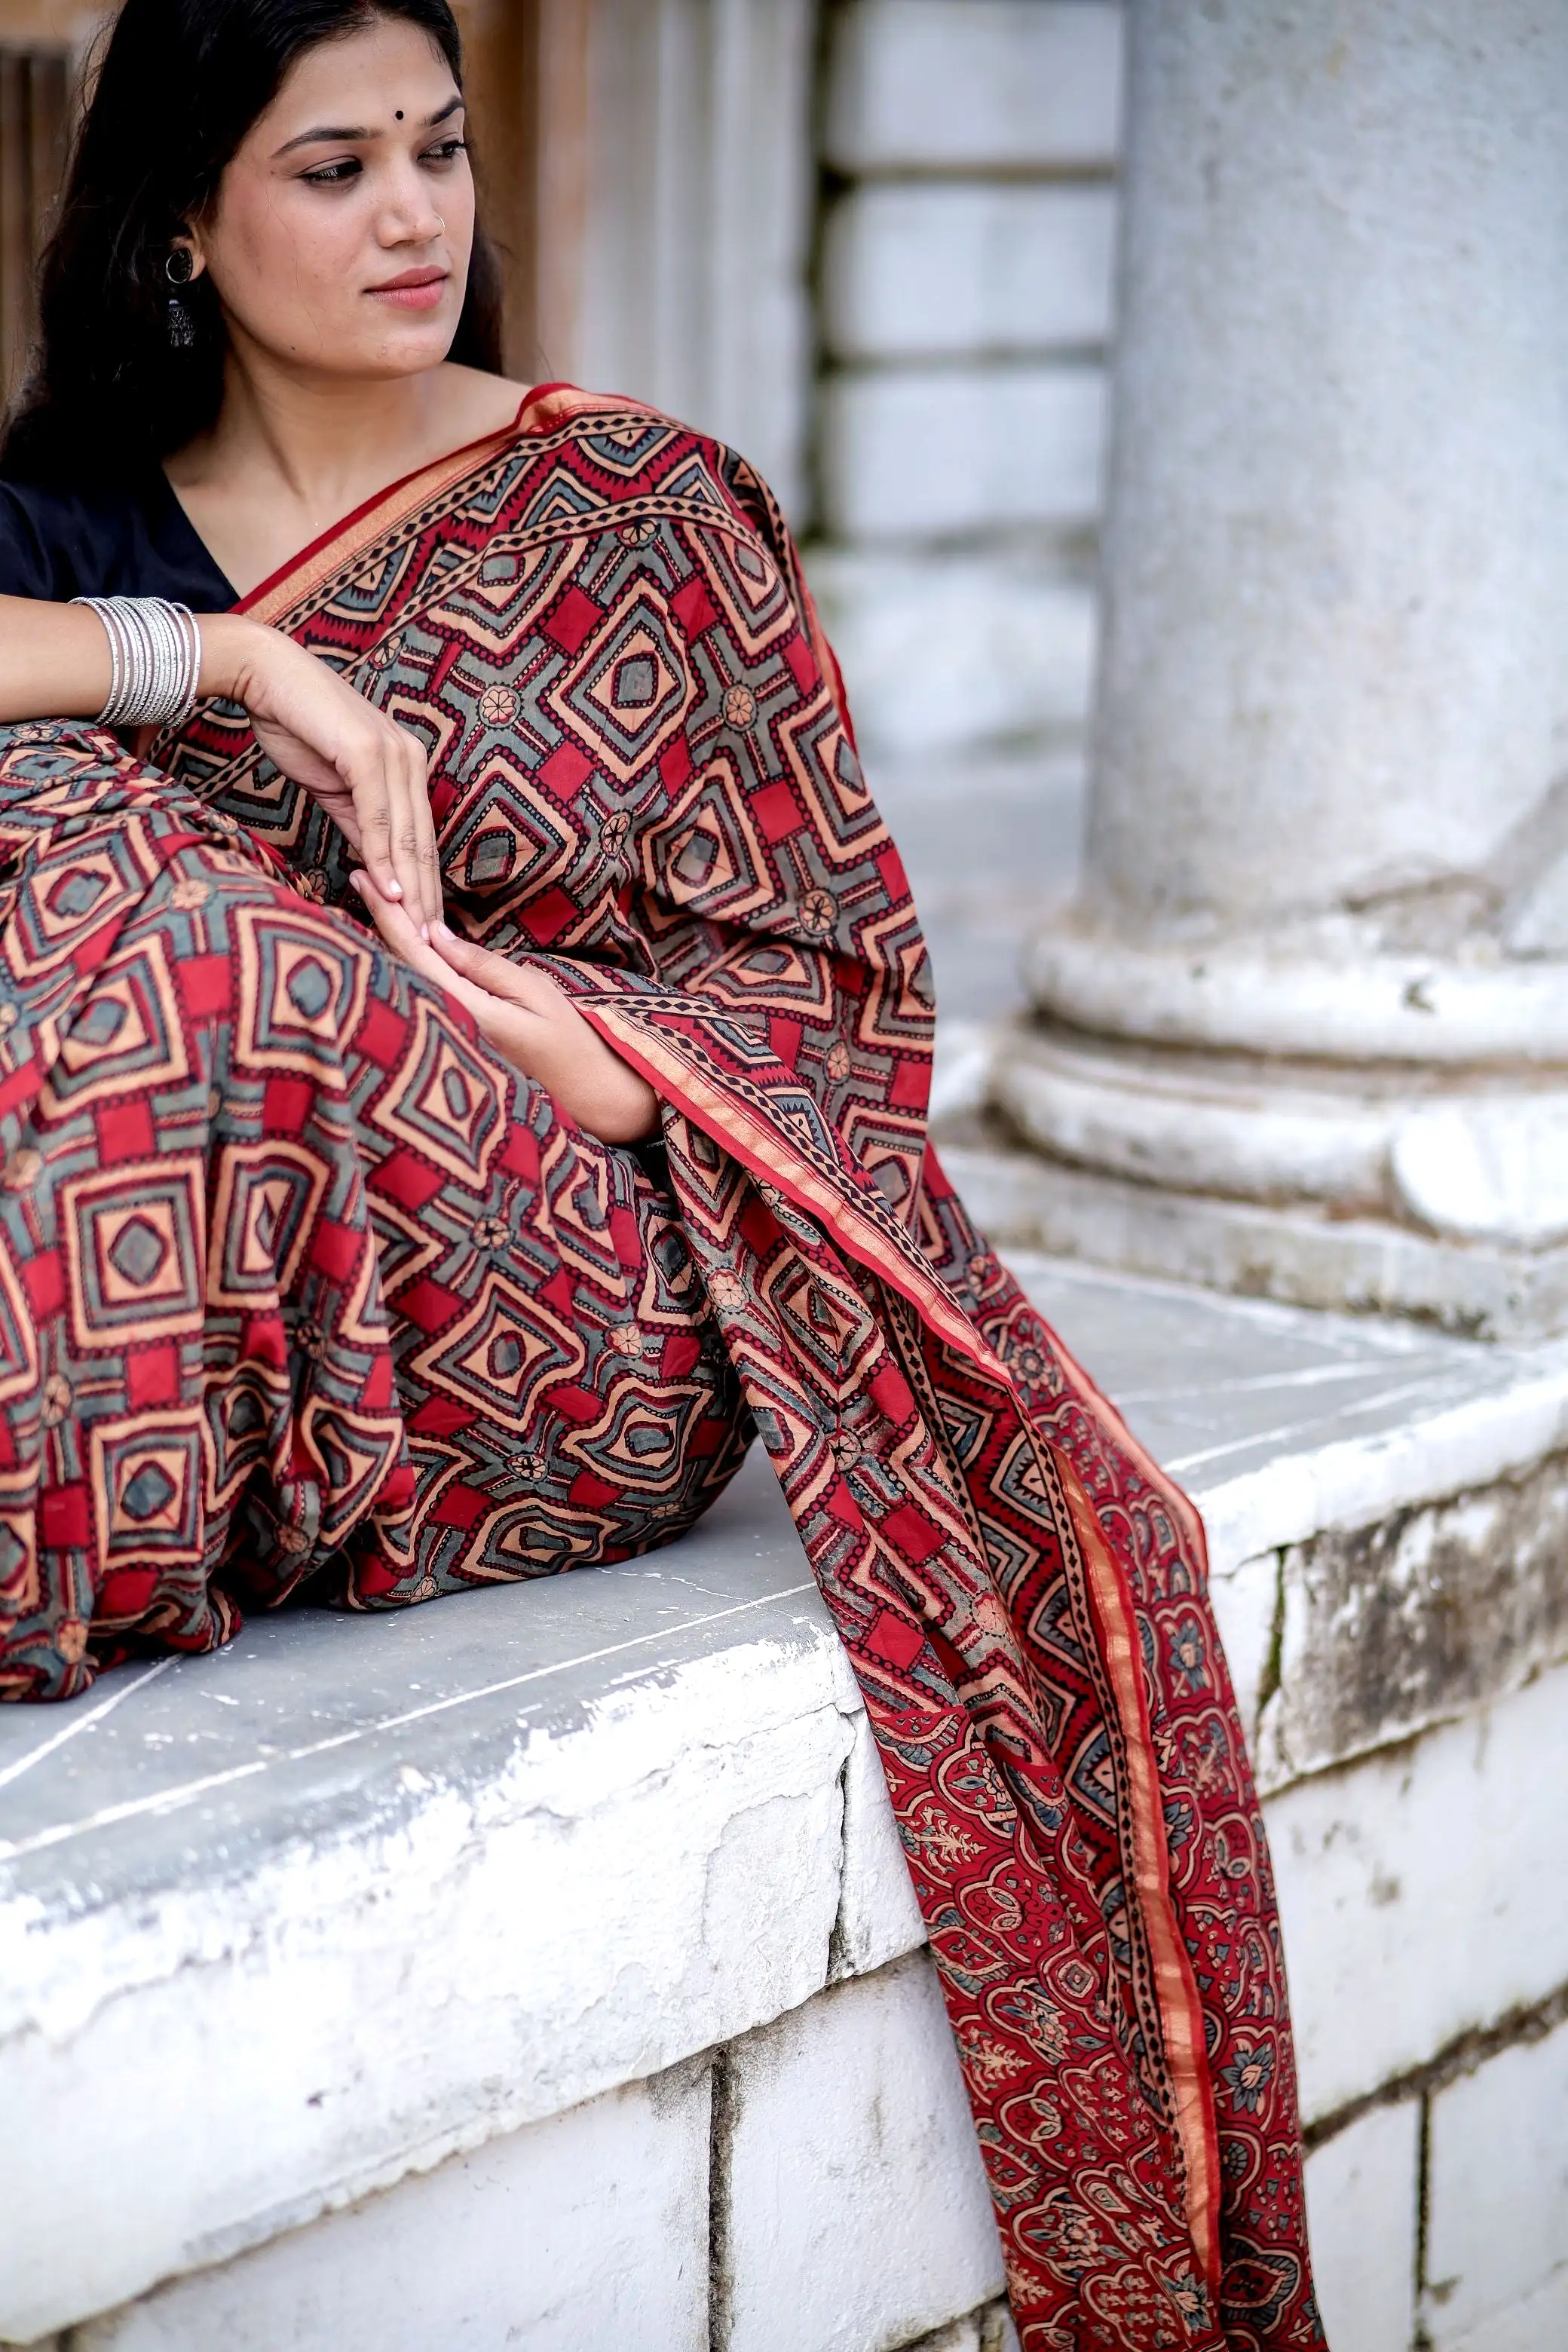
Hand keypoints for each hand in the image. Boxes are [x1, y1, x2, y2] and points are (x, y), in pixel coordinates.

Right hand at [199, 614, 441, 935]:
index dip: (424, 886)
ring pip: (407, 835)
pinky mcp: (368, 752)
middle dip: (426, 898)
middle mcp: (410, 759)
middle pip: (422, 843)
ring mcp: (393, 754)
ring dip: (411, 888)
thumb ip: (361, 824)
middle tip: (430, 946)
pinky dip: (384, 855)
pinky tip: (388, 891)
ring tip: (415, 931)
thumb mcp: (335, 788)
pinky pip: (380, 815)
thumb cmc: (297, 727)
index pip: (421, 838)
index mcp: (407, 767)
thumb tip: (378, 868)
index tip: (426, 928)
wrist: (266, 676)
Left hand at [348, 876, 659, 1144]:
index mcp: (465, 1009)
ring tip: (368, 901)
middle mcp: (445, 1024)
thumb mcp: (532, 990)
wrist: (581, 1092)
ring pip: (403, 979)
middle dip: (377, 920)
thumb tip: (433, 934)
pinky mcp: (449, 1039)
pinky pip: (418, 993)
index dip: (387, 913)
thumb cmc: (564, 1039)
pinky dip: (404, 965)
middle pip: (397, 965)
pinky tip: (393, 945)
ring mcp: (444, 1035)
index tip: (365, 878)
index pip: (413, 953)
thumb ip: (481, 965)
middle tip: (358, 876)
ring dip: (385, 940)